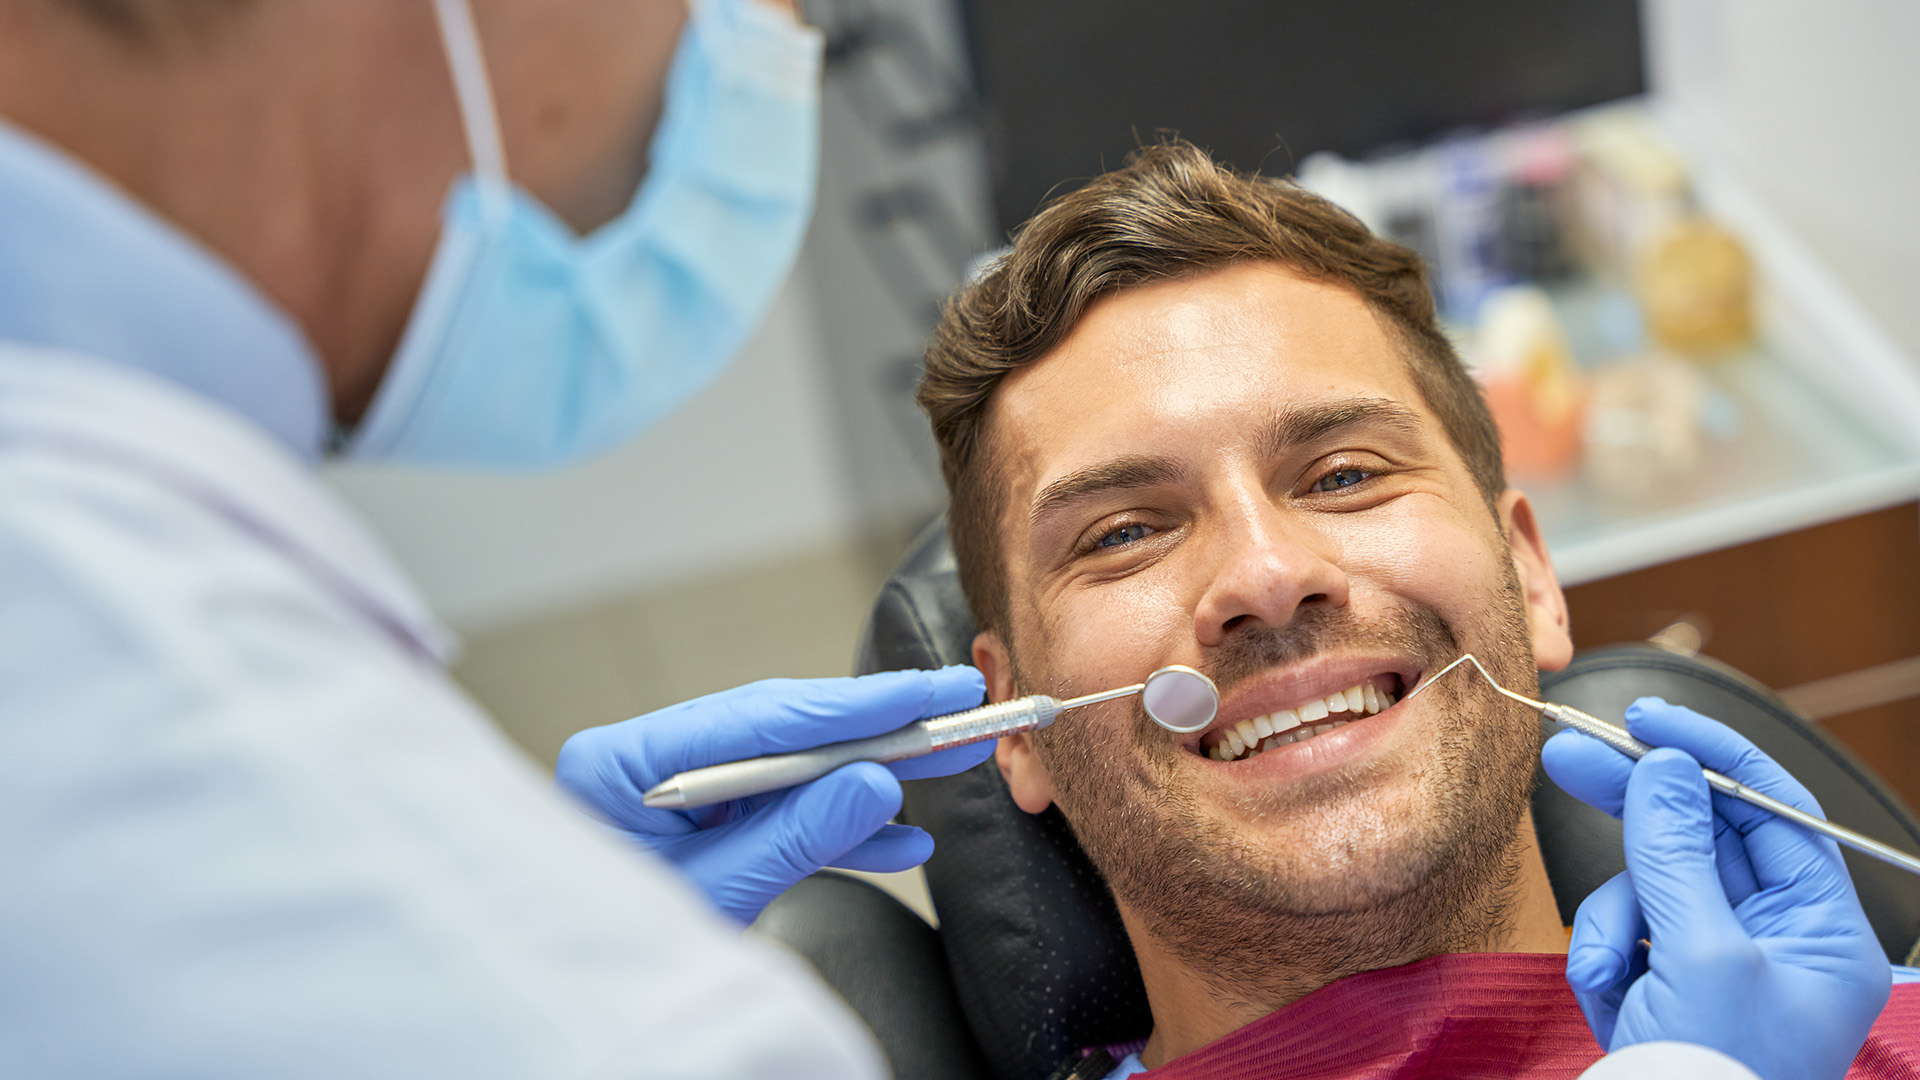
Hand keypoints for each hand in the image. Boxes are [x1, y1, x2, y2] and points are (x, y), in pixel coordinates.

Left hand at [555, 666, 991, 923]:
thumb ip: (796, 837)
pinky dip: (839, 828)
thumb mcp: (717, 896)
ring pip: (791, 769)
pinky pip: (780, 812)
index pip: (758, 717)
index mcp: (624, 762)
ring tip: (947, 765)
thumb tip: (877, 786)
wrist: (585, 1013)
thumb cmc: (624, 955)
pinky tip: (898, 839)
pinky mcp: (702, 826)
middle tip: (954, 706)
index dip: (853, 705)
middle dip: (876, 730)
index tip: (924, 693)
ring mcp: (676, 793)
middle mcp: (647, 761)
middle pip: (782, 730)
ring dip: (870, 777)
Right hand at [1541, 697, 1889, 1079]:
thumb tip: (1667, 768)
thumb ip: (1679, 853)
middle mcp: (1777, 941)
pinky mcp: (1666, 985)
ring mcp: (1718, 963)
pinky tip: (1610, 1002)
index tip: (1647, 719)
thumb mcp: (1701, 958)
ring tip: (1611, 976)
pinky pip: (1621, 934)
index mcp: (1823, 933)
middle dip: (1635, 811)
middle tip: (1570, 757)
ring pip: (1646, 887)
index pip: (1773, 811)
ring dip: (1612, 923)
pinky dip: (1602, 959)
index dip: (1709, 754)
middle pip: (1701, 837)